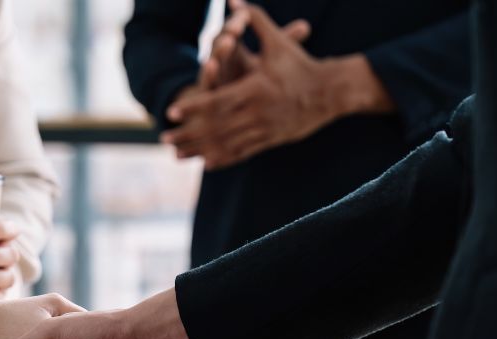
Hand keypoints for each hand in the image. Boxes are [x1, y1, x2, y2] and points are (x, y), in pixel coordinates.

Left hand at [162, 2, 390, 168]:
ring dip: (199, 150)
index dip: (194, 107)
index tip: (171, 111)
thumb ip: (254, 21)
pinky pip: (242, 153)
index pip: (218, 101)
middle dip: (188, 134)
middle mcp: (258, 113)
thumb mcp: (277, 42)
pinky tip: (205, 163)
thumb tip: (233, 0)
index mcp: (257, 89)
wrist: (331, 92)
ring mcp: (264, 130)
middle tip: (164, 138)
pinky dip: (223, 159)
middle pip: (216, 128)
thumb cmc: (300, 64)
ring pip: (226, 144)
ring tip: (175, 155)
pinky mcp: (270, 140)